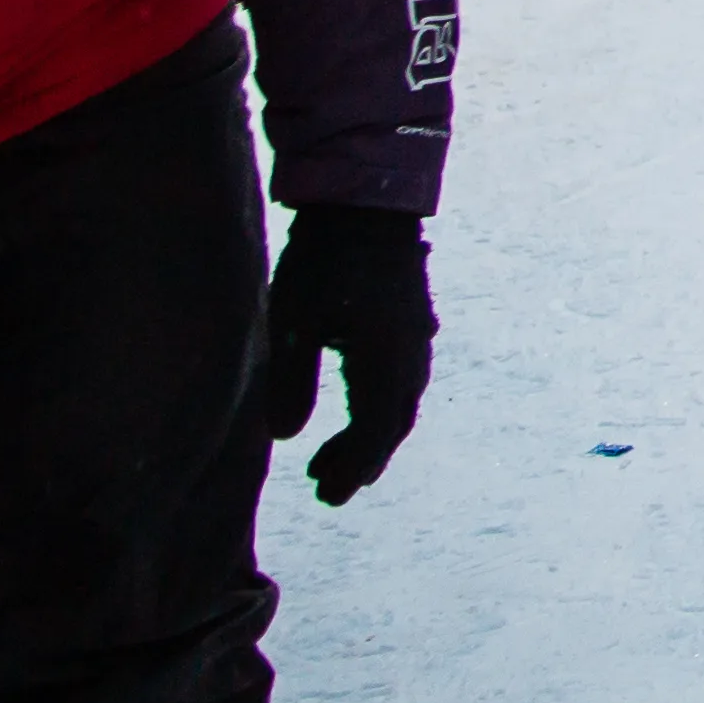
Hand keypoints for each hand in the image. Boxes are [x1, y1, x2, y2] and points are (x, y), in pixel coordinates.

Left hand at [244, 204, 432, 503]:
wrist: (368, 206)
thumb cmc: (324, 263)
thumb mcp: (293, 322)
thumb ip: (291, 382)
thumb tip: (287, 437)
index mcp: (384, 360)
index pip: (374, 432)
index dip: (352, 468)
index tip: (327, 496)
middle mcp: (410, 354)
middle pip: (394, 422)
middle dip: (362, 460)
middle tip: (326, 488)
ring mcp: (416, 336)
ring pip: (401, 402)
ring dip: (372, 435)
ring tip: (336, 457)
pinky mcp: (411, 322)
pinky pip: (403, 380)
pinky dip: (380, 407)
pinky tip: (357, 404)